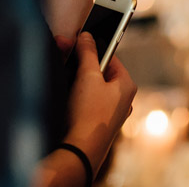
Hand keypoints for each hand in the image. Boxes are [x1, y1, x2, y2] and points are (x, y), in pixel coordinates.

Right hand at [63, 32, 136, 172]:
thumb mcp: (88, 76)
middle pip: (99, 71)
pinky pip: (86, 101)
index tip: (78, 39)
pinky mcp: (95, 124)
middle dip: (79, 61)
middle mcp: (121, 100)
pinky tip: (64, 93)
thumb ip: (87, 53)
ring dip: (75, 77)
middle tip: (63, 51)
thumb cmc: (89, 114)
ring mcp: (109, 113)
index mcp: (126, 85)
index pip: (110, 56)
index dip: (92, 46)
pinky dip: (74, 94)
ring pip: (90, 87)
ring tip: (62, 72)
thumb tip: (86, 36)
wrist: (79, 152)